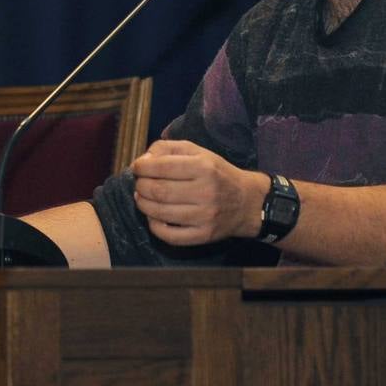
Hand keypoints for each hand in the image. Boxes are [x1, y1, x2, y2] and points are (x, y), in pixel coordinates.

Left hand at [130, 140, 263, 246]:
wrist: (247, 202)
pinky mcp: (203, 236)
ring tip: (143, 197)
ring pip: (159, 213)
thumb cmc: (217, 174)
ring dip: (143, 204)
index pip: (161, 167)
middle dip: (140, 186)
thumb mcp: (198, 152)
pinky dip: (154, 226)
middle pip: (157, 191)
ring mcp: (205, 216)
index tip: (137, 168)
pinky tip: (154, 216)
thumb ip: (168, 149)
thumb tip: (143, 161)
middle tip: (140, 184)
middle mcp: (205, 192)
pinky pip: (169, 236)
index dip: (141, 167)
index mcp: (204, 167)